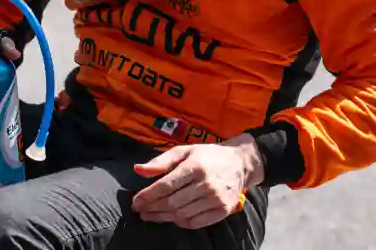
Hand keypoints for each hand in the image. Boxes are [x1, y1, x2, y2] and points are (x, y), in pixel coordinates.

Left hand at [130, 134, 264, 228]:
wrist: (240, 164)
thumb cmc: (207, 156)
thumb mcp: (184, 151)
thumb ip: (161, 161)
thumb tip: (138, 170)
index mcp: (195, 166)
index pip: (165, 185)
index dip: (147, 195)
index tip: (135, 202)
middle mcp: (206, 183)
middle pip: (171, 202)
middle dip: (152, 208)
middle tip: (140, 210)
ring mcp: (216, 198)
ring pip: (182, 215)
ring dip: (163, 217)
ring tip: (152, 215)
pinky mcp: (223, 210)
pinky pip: (196, 223)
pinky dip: (181, 223)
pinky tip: (173, 218)